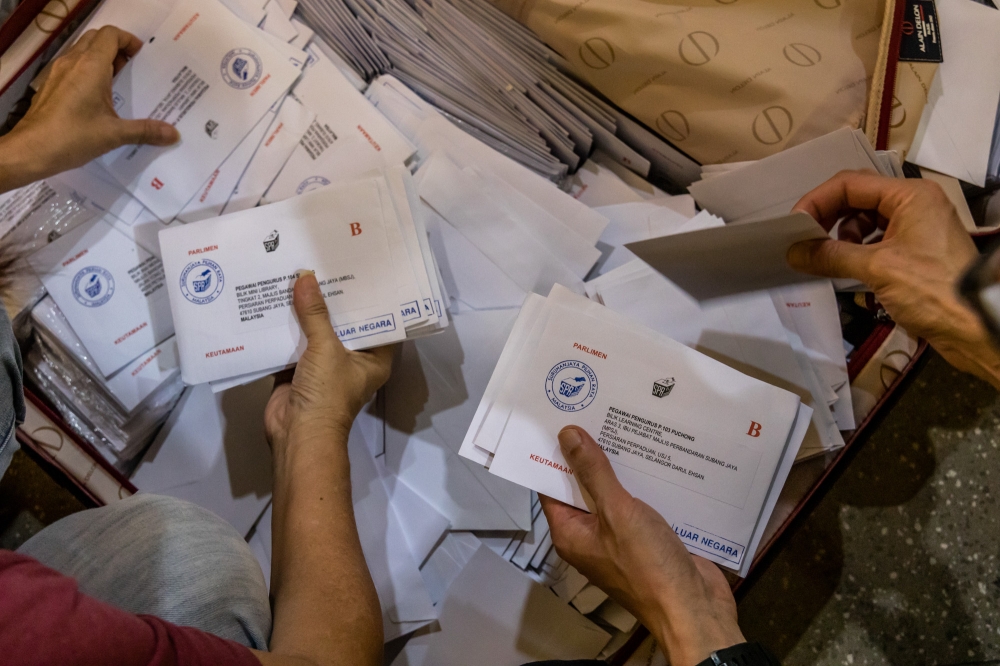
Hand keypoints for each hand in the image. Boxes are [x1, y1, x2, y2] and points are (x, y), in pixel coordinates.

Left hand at [0, 26, 178, 190]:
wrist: (32, 149)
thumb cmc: (72, 136)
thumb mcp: (114, 134)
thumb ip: (145, 131)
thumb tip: (173, 134)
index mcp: (91, 67)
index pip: (110, 35)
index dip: (128, 41)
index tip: (141, 56)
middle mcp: (73, 63)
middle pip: (96, 39)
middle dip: (116, 48)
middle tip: (132, 68)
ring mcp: (59, 72)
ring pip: (83, 52)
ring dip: (102, 60)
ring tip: (118, 82)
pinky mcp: (52, 85)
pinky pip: (73, 67)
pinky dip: (88, 72)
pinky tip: (98, 97)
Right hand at [264, 272, 393, 450]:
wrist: (297, 434)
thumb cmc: (327, 393)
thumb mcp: (326, 349)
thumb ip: (315, 313)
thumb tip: (305, 277)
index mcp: (373, 358)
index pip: (378, 322)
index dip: (371, 298)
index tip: (362, 271)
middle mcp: (352, 360)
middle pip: (344, 323)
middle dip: (333, 299)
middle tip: (325, 264)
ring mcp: (324, 365)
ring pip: (317, 331)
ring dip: (308, 310)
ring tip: (300, 274)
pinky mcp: (299, 369)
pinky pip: (294, 342)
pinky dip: (287, 325)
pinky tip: (277, 298)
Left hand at [540, 427, 744, 665]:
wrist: (694, 608)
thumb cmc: (648, 566)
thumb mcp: (617, 512)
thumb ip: (593, 473)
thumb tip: (567, 436)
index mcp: (572, 533)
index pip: (551, 486)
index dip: (554, 454)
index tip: (560, 419)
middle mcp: (591, 535)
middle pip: (584, 486)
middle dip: (592, 454)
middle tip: (598, 411)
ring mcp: (621, 537)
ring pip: (615, 493)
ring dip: (622, 466)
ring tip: (628, 424)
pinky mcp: (648, 537)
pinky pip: (641, 502)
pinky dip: (646, 481)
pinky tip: (656, 454)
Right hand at [786, 170, 999, 386]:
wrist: (976, 328)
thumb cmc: (932, 290)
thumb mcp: (877, 269)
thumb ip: (831, 256)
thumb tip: (793, 252)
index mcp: (909, 195)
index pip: (850, 184)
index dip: (817, 201)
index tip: (793, 226)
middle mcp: (914, 203)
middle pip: (857, 198)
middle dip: (828, 219)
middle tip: (804, 242)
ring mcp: (917, 226)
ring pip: (866, 219)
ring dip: (842, 237)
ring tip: (828, 259)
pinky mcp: (917, 250)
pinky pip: (877, 239)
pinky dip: (857, 250)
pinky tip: (846, 268)